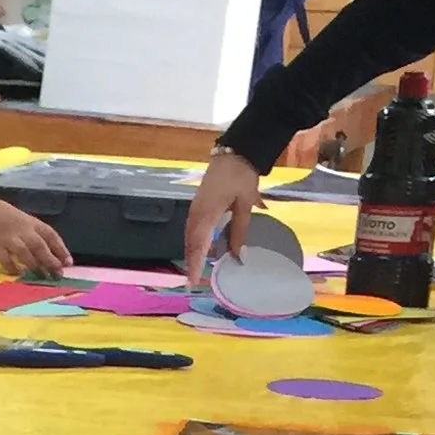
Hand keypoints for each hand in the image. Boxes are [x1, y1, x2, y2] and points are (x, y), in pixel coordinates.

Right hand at [0, 187, 71, 278]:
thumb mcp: (18, 216)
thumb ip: (29, 230)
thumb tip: (42, 248)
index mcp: (29, 221)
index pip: (51, 235)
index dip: (61, 249)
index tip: (68, 262)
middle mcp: (22, 230)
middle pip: (41, 248)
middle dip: (51, 262)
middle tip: (58, 274)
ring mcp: (8, 240)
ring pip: (27, 256)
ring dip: (36, 267)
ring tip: (42, 277)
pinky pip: (8, 261)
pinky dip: (14, 268)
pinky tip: (18, 273)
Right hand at [183, 150, 262, 281]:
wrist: (234, 152)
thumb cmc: (241, 176)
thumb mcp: (245, 204)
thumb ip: (240, 231)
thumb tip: (239, 256)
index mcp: (206, 214)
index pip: (198, 245)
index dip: (196, 264)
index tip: (193, 281)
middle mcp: (196, 213)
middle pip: (190, 243)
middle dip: (191, 262)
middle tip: (193, 281)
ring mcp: (194, 208)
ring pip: (190, 236)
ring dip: (192, 252)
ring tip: (196, 269)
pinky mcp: (197, 204)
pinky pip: (192, 228)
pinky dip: (194, 242)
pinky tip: (201, 249)